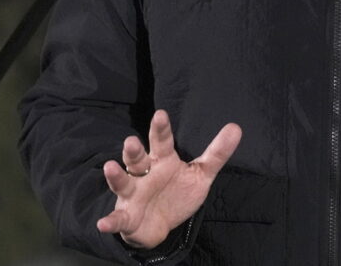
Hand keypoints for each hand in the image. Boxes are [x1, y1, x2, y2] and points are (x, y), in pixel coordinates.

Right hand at [96, 109, 241, 248]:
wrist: (161, 225)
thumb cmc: (178, 192)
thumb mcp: (201, 174)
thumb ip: (217, 153)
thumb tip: (237, 127)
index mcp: (163, 161)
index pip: (162, 141)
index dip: (161, 129)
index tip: (161, 114)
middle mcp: (144, 174)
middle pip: (137, 159)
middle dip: (133, 150)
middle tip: (131, 140)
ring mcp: (133, 195)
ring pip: (123, 182)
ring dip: (116, 176)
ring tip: (111, 167)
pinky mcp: (127, 217)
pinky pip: (117, 218)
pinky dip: (110, 220)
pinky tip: (104, 223)